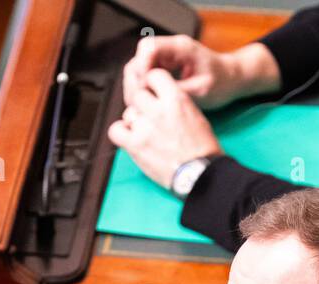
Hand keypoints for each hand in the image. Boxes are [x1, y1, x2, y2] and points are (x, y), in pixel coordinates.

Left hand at [108, 68, 221, 189]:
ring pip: (128, 113)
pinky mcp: (136, 146)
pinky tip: (130, 138)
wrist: (202, 173)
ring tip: (145, 132)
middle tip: (151, 117)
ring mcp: (145, 128)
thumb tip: (160, 100)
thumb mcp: (196, 115)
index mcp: (176, 99)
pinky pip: (116, 131)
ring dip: (135, 120)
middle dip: (144, 105)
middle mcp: (158, 110)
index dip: (152, 84)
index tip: (154, 93)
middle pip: (138, 95)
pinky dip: (121, 133)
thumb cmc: (203, 149)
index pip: (153, 76)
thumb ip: (175, 103)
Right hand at [123, 36, 275, 109]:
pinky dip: (143, 90)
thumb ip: (177, 92)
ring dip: (137, 87)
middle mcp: (171, 50)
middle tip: (136, 102)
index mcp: (180, 48)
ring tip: (139, 106)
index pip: (148, 49)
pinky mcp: (166, 68)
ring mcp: (167, 58)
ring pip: (140, 68)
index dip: (141, 68)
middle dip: (135, 81)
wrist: (233, 80)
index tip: (143, 89)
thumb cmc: (223, 83)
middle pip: (139, 58)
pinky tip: (146, 104)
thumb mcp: (201, 91)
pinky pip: (147, 76)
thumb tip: (154, 98)